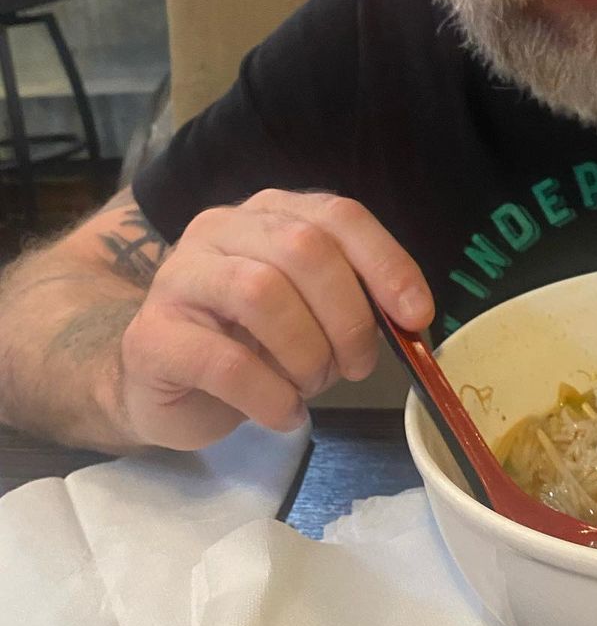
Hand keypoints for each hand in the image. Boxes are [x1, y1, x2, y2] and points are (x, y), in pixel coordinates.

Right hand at [117, 190, 432, 450]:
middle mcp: (224, 228)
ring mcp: (180, 276)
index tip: (416, 316)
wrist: (162, 383)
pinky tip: (283, 413)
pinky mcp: (151, 336)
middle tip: (356, 367)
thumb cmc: (250, 342)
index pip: (340, 214)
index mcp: (272, 213)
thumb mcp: (311, 311)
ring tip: (313, 386)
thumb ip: (353, 298)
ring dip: (306, 353)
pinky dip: (270, 395)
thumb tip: (411, 320)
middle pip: (304, 248)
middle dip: (347, 316)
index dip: (386, 263)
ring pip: (262, 292)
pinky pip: (225, 362)